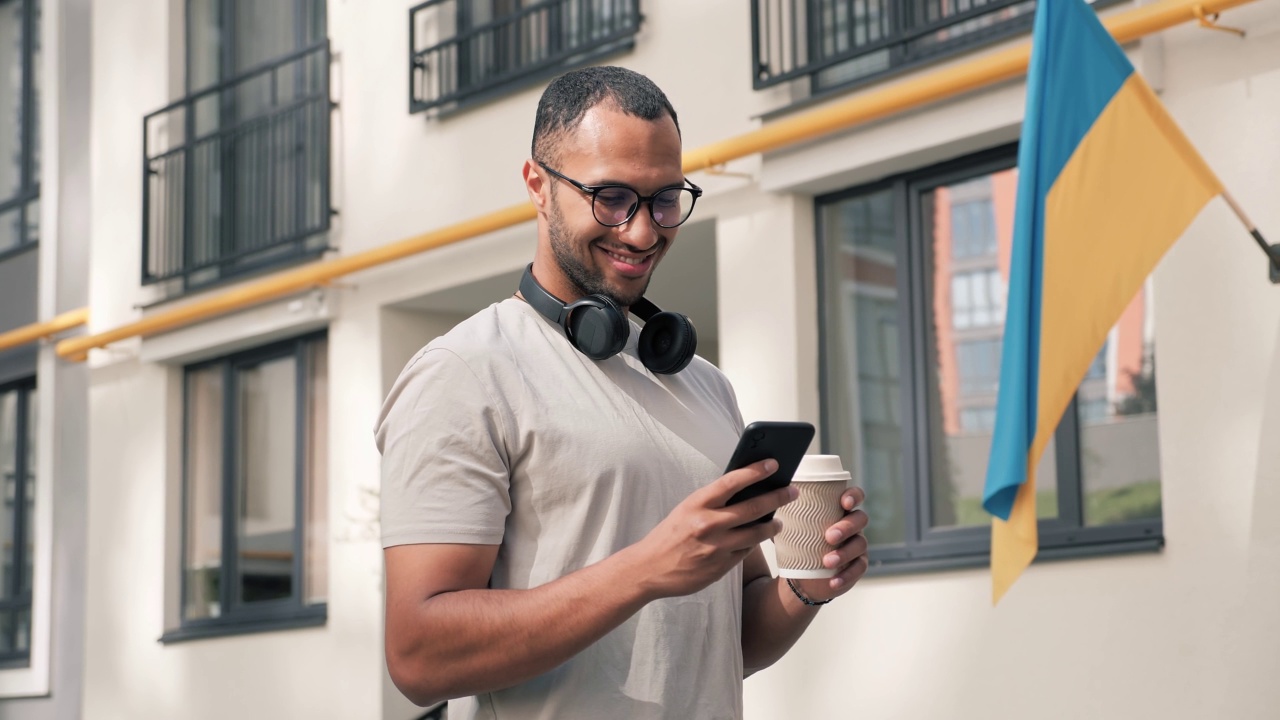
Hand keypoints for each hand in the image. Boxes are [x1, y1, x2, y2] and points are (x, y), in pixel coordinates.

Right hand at [633, 459, 797, 600]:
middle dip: (778, 497)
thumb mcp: (686, 510)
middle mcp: (708, 524)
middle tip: (793, 491)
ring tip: (779, 522)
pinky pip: (746, 551)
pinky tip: (757, 539)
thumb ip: (713, 502)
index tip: (774, 464)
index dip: (756, 470)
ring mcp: (716, 547)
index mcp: (697, 504)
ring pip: (757, 533)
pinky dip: (754, 543)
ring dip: (773, 525)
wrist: (649, 568)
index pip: (732, 481)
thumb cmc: (669, 535)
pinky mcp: (721, 567)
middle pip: (754, 507)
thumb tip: (746, 491)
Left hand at [792, 486, 868, 603]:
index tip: (844, 502)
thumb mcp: (789, 526)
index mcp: (838, 510)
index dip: (854, 496)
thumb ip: (785, 511)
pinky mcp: (857, 565)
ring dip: (844, 553)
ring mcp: (856, 545)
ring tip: (827, 562)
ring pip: (860, 544)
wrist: (801, 574)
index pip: (854, 495)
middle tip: (829, 536)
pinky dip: (846, 576)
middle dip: (846, 526)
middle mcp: (852, 525)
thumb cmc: (797, 542)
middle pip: (860, 519)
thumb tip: (772, 499)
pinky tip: (833, 582)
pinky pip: (859, 569)